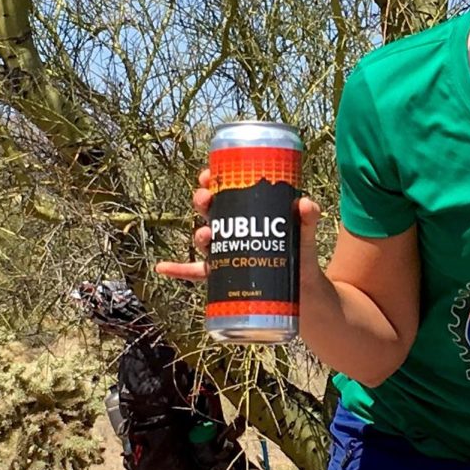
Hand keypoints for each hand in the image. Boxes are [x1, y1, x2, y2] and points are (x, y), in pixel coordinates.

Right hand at [152, 172, 324, 296]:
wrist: (304, 295)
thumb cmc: (302, 259)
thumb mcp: (306, 237)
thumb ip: (308, 221)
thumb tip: (305, 202)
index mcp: (249, 215)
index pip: (228, 193)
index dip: (214, 181)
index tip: (208, 174)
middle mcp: (233, 232)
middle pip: (212, 213)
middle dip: (204, 202)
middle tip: (206, 200)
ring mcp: (228, 255)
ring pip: (206, 241)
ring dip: (199, 235)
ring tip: (205, 235)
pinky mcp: (226, 279)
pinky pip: (196, 274)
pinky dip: (178, 270)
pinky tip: (162, 268)